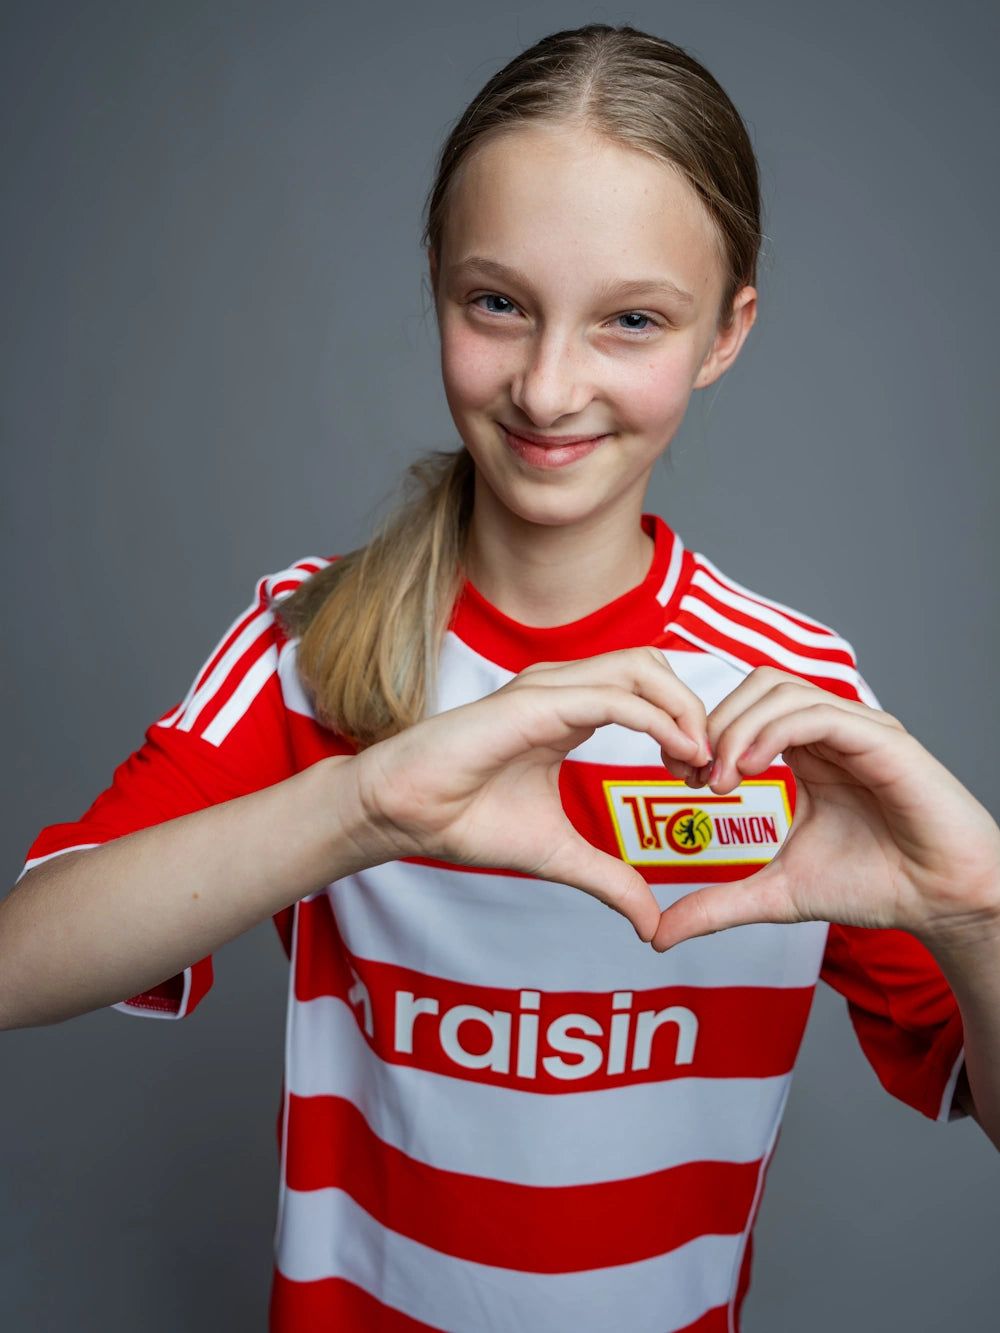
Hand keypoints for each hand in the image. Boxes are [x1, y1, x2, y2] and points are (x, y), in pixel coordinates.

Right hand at [349, 647, 711, 942]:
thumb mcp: (558, 854)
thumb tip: (651, 923)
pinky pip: (612, 697)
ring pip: (640, 667)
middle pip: (654, 665)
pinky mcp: (533, 704)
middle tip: (709, 768)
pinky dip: (657, 719)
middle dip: (695, 709)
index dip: (687, 726)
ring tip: (697, 761)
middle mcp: (563, 688)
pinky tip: (677, 755)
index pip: (648, 689)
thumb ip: (609, 878)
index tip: (703, 780)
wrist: (406, 814)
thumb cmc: (466, 819)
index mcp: (570, 710)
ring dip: (684, 709)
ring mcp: (548, 689)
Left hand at [651, 667, 999, 952]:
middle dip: (712, 724)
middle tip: (692, 777)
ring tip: (720, 780)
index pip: (744, 707)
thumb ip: (718, 904)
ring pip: (781, 690)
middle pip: (756, 685)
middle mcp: (831, 729)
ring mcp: (858, 728)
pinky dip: (772, 733)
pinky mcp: (883, 739)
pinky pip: (818, 713)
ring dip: (736, 729)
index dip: (704, 734)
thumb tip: (657, 935)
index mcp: (808, 750)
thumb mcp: (777, 894)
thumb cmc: (876, 886)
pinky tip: (750, 771)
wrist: (942, 903)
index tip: (681, 780)